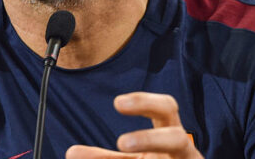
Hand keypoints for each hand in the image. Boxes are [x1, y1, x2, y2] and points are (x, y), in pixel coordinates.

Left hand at [66, 92, 202, 158]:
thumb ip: (102, 158)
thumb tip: (71, 152)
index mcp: (169, 132)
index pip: (164, 108)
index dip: (144, 102)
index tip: (117, 103)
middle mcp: (183, 150)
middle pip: (176, 137)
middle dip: (150, 140)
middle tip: (121, 144)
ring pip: (177, 151)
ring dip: (149, 147)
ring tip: (123, 148)